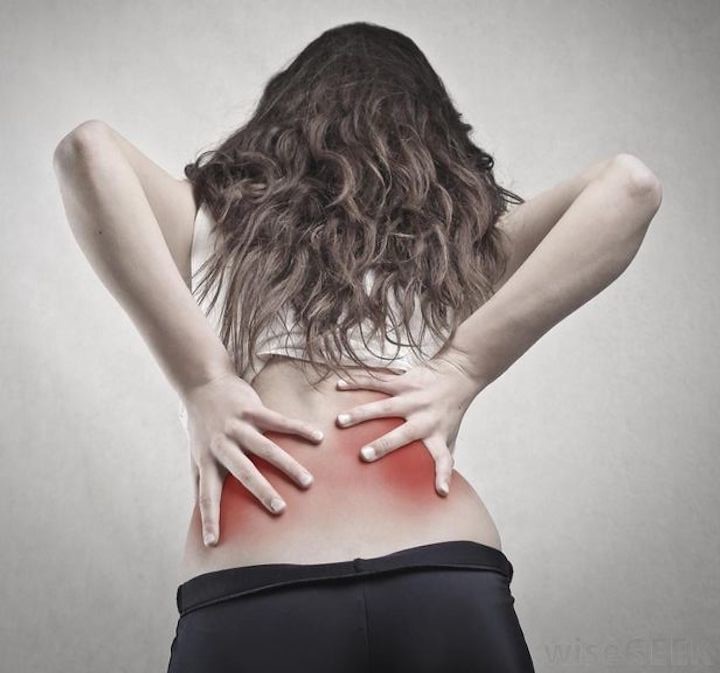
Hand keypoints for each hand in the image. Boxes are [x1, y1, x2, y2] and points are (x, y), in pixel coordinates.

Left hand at [181, 371, 323, 546]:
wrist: (203, 385)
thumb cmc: (201, 425)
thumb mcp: (195, 454)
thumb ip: (198, 481)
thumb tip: (196, 511)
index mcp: (207, 461)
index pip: (207, 496)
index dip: (210, 519)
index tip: (214, 543)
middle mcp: (222, 445)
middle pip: (244, 472)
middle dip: (262, 491)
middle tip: (280, 509)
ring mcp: (238, 427)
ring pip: (266, 449)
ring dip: (288, 466)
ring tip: (307, 481)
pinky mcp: (253, 410)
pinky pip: (280, 422)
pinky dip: (299, 430)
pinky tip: (317, 437)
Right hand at [334, 349, 482, 496]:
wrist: (457, 375)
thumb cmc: (449, 412)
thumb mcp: (451, 436)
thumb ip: (444, 459)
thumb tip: (441, 491)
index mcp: (437, 434)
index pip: (443, 457)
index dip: (444, 474)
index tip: (441, 491)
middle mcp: (424, 417)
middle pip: (404, 433)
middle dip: (384, 444)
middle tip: (363, 456)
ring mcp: (412, 398)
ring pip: (384, 406)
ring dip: (361, 413)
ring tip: (340, 421)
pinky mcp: (402, 381)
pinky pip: (377, 382)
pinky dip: (357, 383)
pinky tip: (339, 386)